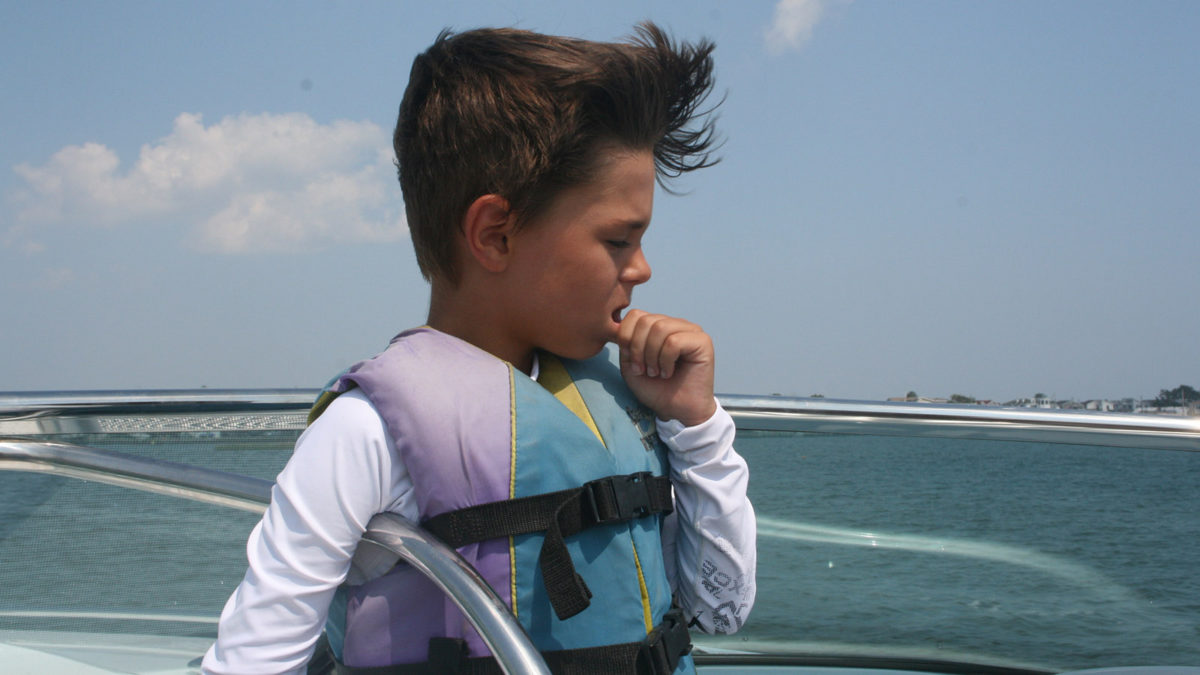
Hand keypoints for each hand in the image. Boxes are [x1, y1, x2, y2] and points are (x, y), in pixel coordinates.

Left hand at [615, 310, 717, 426]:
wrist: (677, 411)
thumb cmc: (656, 390)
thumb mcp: (630, 365)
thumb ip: (625, 343)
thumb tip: (620, 326)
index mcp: (659, 326)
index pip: (636, 314)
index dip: (626, 337)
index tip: (632, 363)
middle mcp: (676, 324)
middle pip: (646, 320)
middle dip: (638, 348)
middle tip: (644, 371)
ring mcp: (691, 331)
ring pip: (660, 328)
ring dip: (652, 355)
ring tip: (656, 372)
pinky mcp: (702, 342)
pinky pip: (674, 342)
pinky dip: (666, 360)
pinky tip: (669, 372)